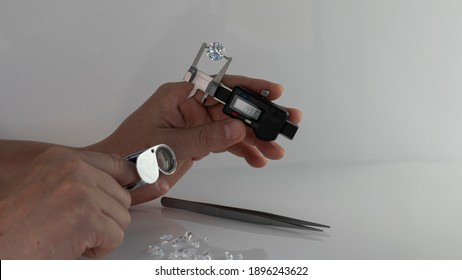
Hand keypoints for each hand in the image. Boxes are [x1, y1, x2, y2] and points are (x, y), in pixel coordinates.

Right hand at [0, 147, 136, 258]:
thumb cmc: (15, 222)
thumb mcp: (46, 184)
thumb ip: (81, 178)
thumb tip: (125, 176)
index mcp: (63, 159)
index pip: (114, 163)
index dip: (128, 178)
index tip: (138, 183)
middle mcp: (74, 171)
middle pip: (121, 196)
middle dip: (106, 217)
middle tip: (78, 226)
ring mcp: (82, 194)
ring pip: (122, 217)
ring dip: (102, 234)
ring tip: (71, 237)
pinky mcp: (87, 219)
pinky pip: (115, 237)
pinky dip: (99, 249)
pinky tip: (74, 248)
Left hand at [88, 75, 301, 204]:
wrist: (117, 179)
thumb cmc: (130, 155)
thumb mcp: (172, 146)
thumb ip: (206, 137)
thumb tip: (238, 129)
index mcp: (180, 96)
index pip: (220, 87)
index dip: (248, 89)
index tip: (272, 92)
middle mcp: (190, 107)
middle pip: (232, 109)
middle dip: (259, 117)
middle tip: (285, 122)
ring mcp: (195, 125)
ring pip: (232, 128)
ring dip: (255, 139)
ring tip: (276, 149)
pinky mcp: (197, 142)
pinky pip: (224, 143)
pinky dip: (240, 151)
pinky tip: (256, 158)